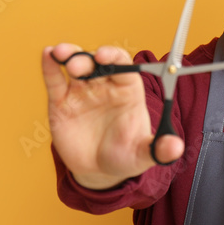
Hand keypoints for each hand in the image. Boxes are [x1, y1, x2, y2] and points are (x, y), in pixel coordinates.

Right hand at [41, 44, 183, 189]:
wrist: (99, 171)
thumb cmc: (126, 156)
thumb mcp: (144, 154)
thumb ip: (159, 149)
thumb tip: (176, 148)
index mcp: (128, 91)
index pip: (123, 66)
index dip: (114, 57)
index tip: (105, 55)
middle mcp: (105, 86)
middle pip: (97, 62)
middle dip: (88, 59)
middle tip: (78, 65)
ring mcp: (82, 91)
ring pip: (75, 66)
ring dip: (69, 56)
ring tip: (59, 53)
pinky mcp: (61, 102)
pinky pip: (55, 80)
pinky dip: (50, 66)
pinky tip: (47, 55)